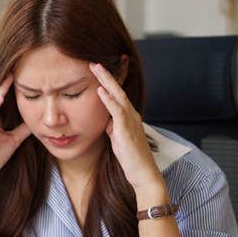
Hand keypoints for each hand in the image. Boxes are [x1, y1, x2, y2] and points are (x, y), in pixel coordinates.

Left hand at [89, 62, 162, 191]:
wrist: (144, 174)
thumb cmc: (131, 159)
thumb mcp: (118, 140)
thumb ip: (113, 128)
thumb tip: (106, 122)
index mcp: (129, 117)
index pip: (117, 95)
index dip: (108, 82)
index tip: (97, 71)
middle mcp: (132, 115)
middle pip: (118, 90)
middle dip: (106, 75)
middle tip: (94, 62)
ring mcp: (131, 121)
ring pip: (118, 96)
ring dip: (107, 81)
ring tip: (96, 68)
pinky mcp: (127, 130)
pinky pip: (117, 111)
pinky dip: (108, 100)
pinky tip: (100, 91)